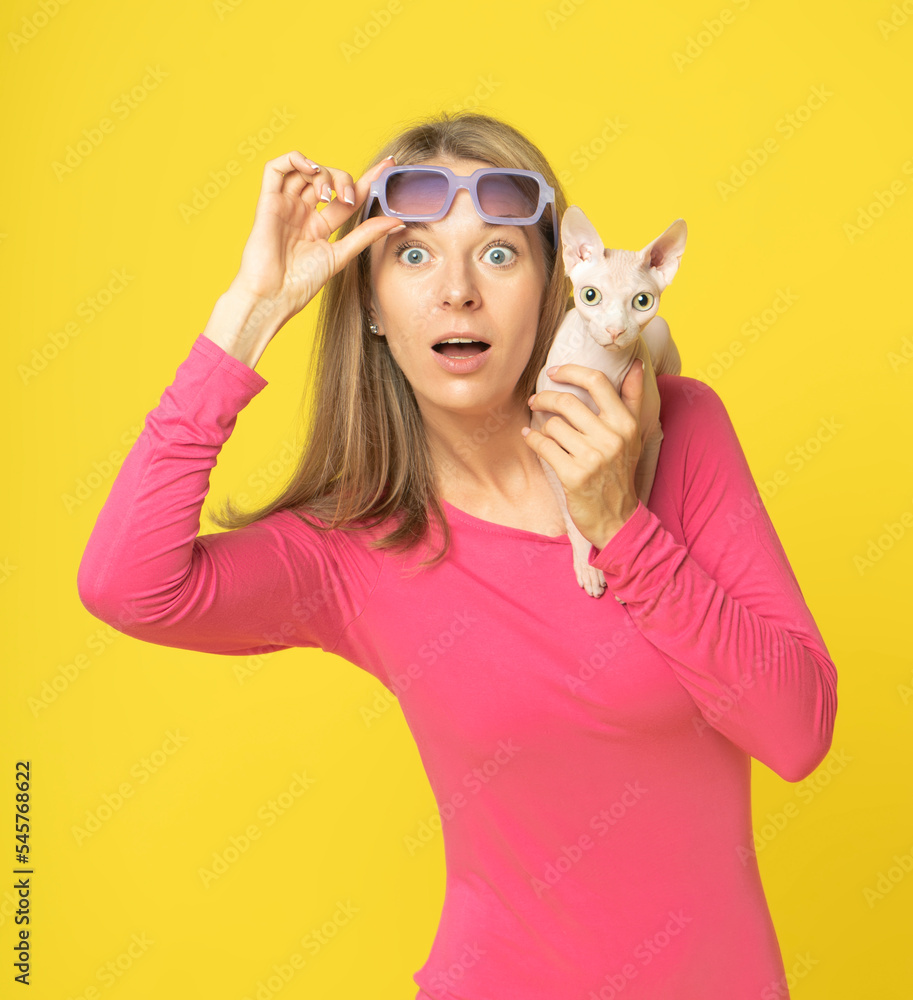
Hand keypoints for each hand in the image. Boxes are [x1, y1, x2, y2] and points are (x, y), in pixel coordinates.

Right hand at [229, 150, 406, 321]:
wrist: (274, 295)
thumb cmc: (302, 283)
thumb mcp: (341, 255)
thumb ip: (366, 235)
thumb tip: (397, 221)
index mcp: (320, 226)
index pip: (346, 196)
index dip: (368, 179)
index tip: (389, 166)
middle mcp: (303, 213)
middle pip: (327, 179)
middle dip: (342, 180)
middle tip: (347, 198)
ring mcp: (285, 206)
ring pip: (304, 170)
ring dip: (322, 173)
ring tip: (327, 194)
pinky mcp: (268, 202)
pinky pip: (275, 168)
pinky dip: (294, 159)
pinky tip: (310, 169)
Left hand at [523, 361, 644, 549]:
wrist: (616, 518)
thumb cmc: (620, 473)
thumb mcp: (634, 436)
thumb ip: (633, 399)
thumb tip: (637, 363)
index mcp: (626, 424)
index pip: (597, 382)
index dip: (571, 371)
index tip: (554, 371)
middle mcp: (611, 438)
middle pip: (567, 401)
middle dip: (545, 398)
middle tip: (536, 400)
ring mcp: (592, 457)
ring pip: (553, 425)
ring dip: (541, 425)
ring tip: (542, 430)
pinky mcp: (573, 475)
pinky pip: (543, 446)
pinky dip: (532, 440)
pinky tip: (531, 439)